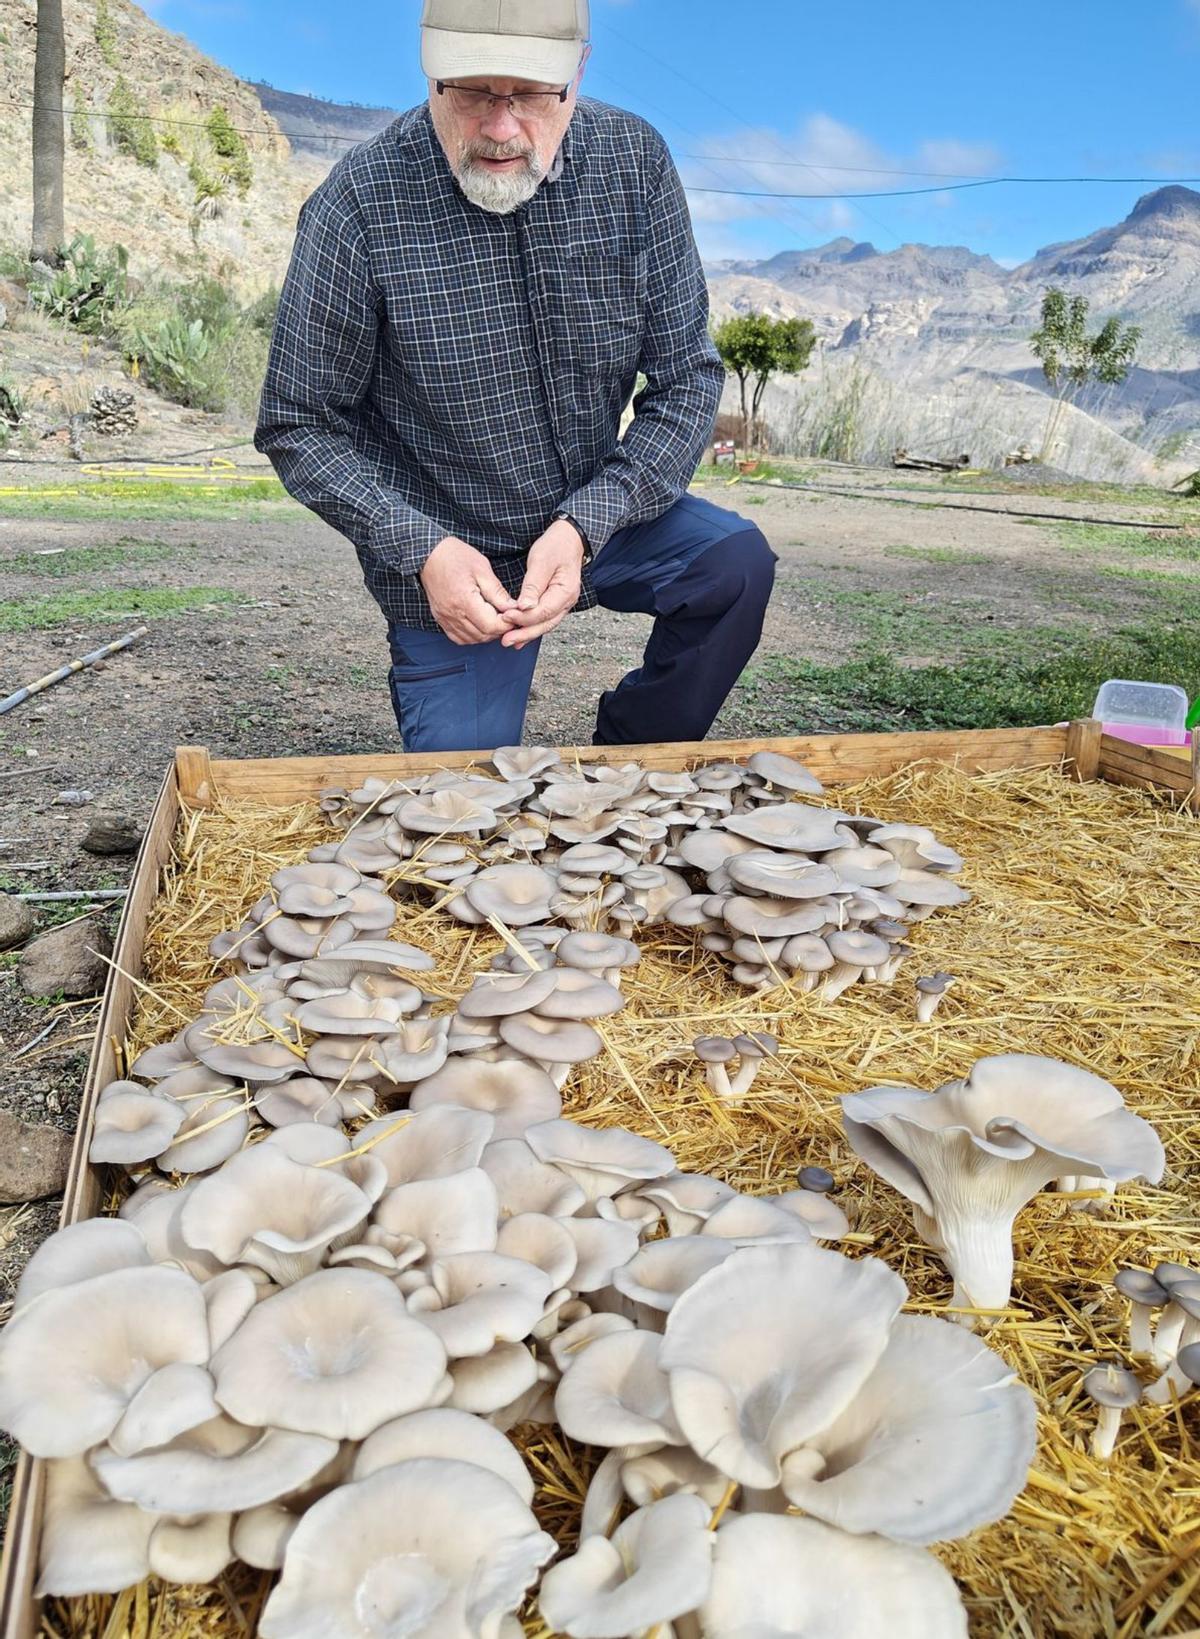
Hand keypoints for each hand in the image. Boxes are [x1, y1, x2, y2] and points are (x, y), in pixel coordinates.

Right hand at [420, 536, 519, 644]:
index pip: (491, 625)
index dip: (507, 623)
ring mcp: (445, 618)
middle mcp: (453, 614)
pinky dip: (473, 635)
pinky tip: (479, 624)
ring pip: (473, 639)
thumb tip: (514, 608)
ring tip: (495, 618)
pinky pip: (459, 638)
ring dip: (487, 633)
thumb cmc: (456, 557)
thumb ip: (498, 593)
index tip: (514, 614)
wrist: (429, 555)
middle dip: (499, 629)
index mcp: (464, 600)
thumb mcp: (482, 569)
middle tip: (507, 616)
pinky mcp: (441, 619)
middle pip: (483, 635)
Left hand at [501, 518, 585, 649]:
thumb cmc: (556, 546)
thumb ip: (533, 586)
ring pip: (545, 625)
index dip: (524, 617)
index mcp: (565, 592)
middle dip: (524, 634)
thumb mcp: (541, 561)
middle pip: (545, 624)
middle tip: (506, 640)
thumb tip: (525, 607)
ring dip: (527, 634)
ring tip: (509, 641)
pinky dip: (531, 628)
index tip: (506, 616)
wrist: (569, 539)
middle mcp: (567, 602)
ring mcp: (563, 604)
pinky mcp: (555, 603)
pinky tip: (520, 636)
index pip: (543, 611)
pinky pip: (544, 620)